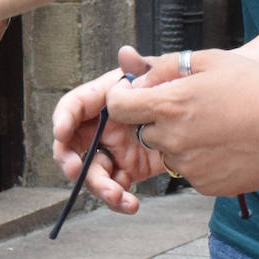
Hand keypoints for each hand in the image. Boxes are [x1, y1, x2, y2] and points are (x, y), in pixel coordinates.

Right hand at [50, 50, 162, 213]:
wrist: (197, 115)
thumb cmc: (170, 88)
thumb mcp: (157, 74)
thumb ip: (140, 68)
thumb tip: (126, 53)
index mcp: (104, 100)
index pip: (74, 106)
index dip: (63, 118)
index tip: (61, 132)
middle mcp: (102, 126)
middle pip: (73, 146)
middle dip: (69, 160)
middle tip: (76, 171)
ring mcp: (113, 151)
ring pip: (93, 173)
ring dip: (99, 187)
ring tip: (117, 196)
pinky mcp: (129, 170)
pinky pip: (117, 188)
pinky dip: (120, 200)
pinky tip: (130, 205)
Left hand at [106, 47, 258, 195]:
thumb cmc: (255, 86)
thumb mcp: (209, 60)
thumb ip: (164, 67)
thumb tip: (138, 79)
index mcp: (169, 105)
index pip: (117, 106)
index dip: (123, 99)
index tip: (135, 96)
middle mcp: (172, 138)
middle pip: (143, 132)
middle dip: (157, 121)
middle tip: (190, 110)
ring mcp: (188, 166)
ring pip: (168, 153)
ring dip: (179, 142)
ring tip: (214, 127)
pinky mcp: (204, 185)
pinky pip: (189, 172)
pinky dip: (199, 161)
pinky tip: (224, 146)